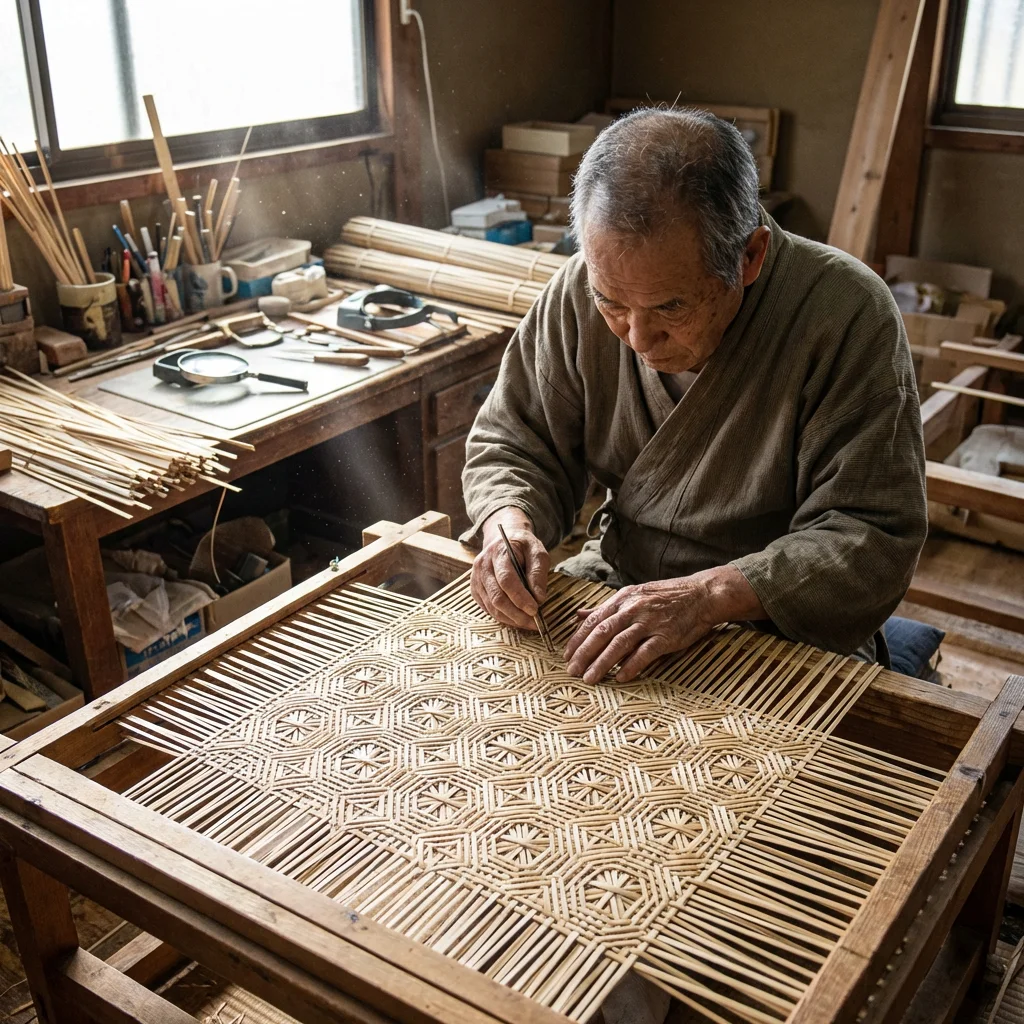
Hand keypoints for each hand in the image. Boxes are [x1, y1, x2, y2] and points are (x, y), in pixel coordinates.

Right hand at [470, 507, 550, 629]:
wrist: (503, 541)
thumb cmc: (522, 546)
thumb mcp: (537, 552)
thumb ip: (538, 573)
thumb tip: (539, 598)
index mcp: (498, 552)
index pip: (506, 580)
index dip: (520, 597)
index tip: (535, 610)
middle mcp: (482, 566)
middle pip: (496, 597)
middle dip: (516, 613)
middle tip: (534, 622)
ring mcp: (476, 579)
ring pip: (491, 607)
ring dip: (511, 619)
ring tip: (528, 623)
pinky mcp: (476, 590)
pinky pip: (488, 609)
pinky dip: (503, 617)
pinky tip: (517, 619)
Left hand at [564, 565, 763, 683]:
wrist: (702, 594)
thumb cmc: (666, 596)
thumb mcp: (633, 595)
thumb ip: (606, 607)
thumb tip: (579, 615)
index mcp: (622, 599)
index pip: (593, 621)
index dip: (578, 639)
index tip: (566, 656)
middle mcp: (633, 609)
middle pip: (602, 633)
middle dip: (584, 653)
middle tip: (572, 671)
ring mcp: (650, 622)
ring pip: (619, 644)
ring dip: (602, 663)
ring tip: (589, 678)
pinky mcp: (666, 636)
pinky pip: (645, 652)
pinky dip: (631, 665)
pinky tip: (620, 677)